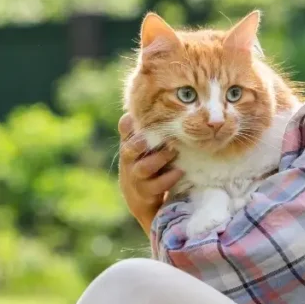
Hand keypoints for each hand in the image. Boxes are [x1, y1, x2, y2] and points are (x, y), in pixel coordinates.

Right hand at [118, 114, 183, 234]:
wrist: (139, 198)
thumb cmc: (146, 163)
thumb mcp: (144, 145)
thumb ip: (151, 128)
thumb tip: (172, 104)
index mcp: (129, 143)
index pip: (125, 128)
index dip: (130, 121)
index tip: (140, 114)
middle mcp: (129, 159)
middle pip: (129, 148)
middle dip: (142, 142)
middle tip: (159, 136)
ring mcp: (136, 177)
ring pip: (143, 168)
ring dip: (159, 159)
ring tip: (174, 152)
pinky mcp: (145, 192)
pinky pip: (156, 185)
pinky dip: (169, 178)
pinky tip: (179, 171)